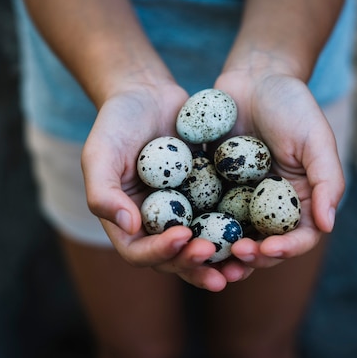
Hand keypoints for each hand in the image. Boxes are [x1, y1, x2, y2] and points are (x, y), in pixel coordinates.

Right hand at [81, 82, 252, 290]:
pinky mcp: (207, 197)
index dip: (161, 252)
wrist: (147, 94)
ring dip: (220, 259)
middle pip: (175, 259)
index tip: (183, 236)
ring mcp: (184, 212)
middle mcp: (156, 224)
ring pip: (202, 246)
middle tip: (216, 257)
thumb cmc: (116, 122)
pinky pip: (222, 218)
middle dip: (195, 264)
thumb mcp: (100, 154)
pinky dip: (237, 228)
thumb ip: (103, 193)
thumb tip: (130, 228)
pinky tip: (257, 230)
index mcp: (126, 222)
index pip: (140, 252)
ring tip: (241, 262)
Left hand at [214, 70, 345, 267]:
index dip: (286, 250)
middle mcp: (270, 206)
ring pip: (232, 235)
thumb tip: (327, 225)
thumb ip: (327, 180)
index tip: (268, 248)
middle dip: (252, 257)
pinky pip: (206, 211)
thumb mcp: (316, 139)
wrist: (253, 78)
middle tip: (236, 256)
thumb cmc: (292, 105)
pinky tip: (187, 231)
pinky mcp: (213, 187)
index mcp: (300, 200)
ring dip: (223, 250)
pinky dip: (199, 224)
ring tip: (210, 256)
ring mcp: (240, 199)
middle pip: (264, 244)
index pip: (299, 237)